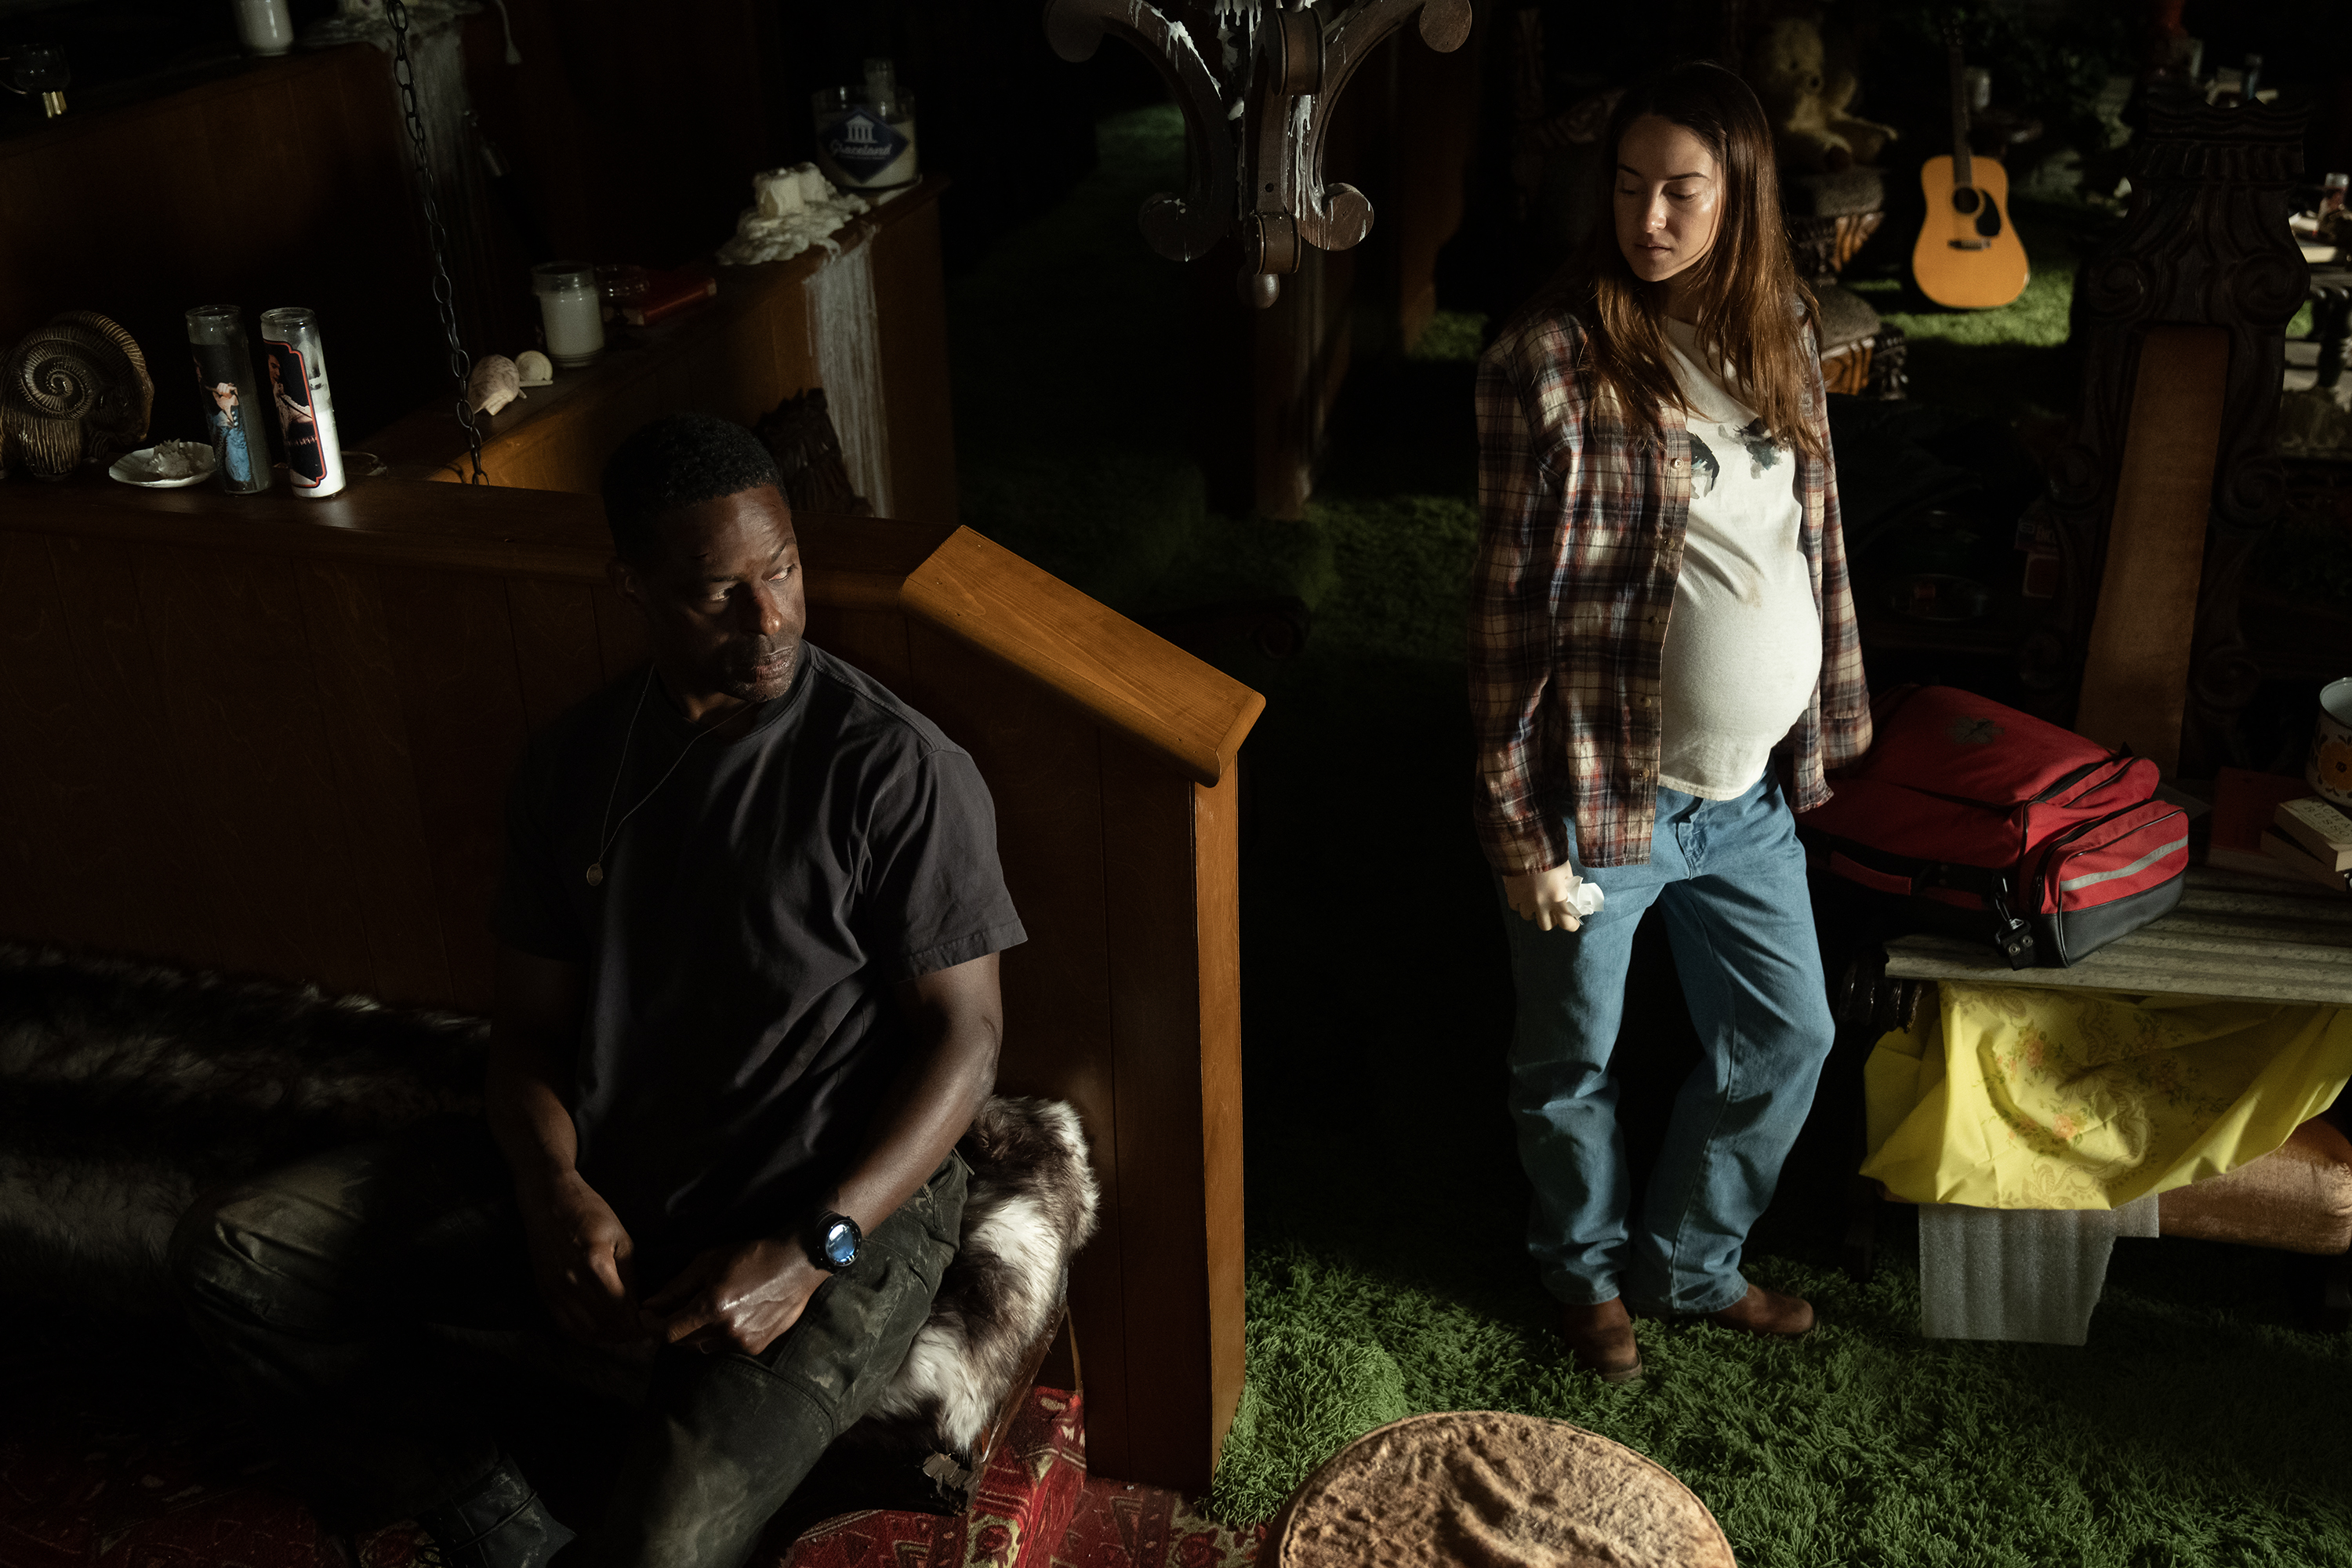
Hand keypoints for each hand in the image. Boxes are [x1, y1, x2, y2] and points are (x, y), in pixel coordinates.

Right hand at [516, 1169, 642, 1345]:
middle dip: (625, 1333)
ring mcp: (555, 1289)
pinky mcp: (544, 1291)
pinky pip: (564, 1324)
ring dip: (606, 1336)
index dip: (637, 1323)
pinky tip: (598, 1331)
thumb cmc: (590, 1212)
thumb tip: (637, 1304)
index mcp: (595, 1263)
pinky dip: (583, 1334)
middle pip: (603, 1323)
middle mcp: (572, 1281)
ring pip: (584, 1329)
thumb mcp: (620, 1237)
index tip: (650, 1326)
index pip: (621, 1307)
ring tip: (622, 1334)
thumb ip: (629, 1273)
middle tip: (640, 1333)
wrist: (549, 1200)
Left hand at [640, 1238, 826, 1357]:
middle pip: (683, 1342)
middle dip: (673, 1328)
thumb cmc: (751, 1256)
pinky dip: (719, 1336)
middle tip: (671, 1311)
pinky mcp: (756, 1347)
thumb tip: (650, 1304)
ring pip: (704, 1347)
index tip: (647, 1316)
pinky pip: (725, 1347)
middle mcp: (725, 1330)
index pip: (668, 1331)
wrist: (796, 1264)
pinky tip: (729, 1316)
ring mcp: (742, 1342)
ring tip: (704, 1312)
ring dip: (696, 1333)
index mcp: (711, 1308)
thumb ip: (677, 1287)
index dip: (653, 1325)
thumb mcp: (709, 1262)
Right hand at [1503, 864, 1601, 931]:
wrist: (1526, 844)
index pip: (1567, 924)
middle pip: (1546, 926)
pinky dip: (1520, 904)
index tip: (1573, 922)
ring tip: (1536, 902)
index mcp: (1558, 898)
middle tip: (1553, 911)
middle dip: (1551, 919)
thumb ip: (1568, 886)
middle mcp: (1541, 903)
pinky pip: (1516, 907)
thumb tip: (1570, 895)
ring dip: (1534, 912)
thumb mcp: (1566, 871)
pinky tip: (1524, 896)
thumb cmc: (1550, 855)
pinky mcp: (1512, 894)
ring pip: (1529, 917)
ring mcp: (1525, 900)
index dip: (1571, 925)